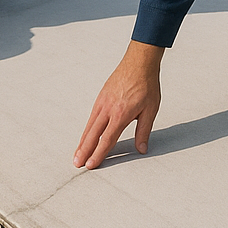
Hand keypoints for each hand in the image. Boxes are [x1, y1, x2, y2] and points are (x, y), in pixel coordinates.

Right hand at [74, 42, 164, 169]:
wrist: (139, 63)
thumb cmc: (147, 86)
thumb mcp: (151, 110)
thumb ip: (144, 131)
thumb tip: (141, 149)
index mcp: (121, 114)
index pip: (107, 139)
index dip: (98, 154)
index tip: (91, 165)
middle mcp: (108, 109)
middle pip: (93, 135)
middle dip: (84, 151)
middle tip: (77, 164)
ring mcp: (102, 103)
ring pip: (89, 126)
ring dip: (82, 142)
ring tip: (77, 155)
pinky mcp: (100, 98)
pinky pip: (91, 117)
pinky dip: (87, 129)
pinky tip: (85, 136)